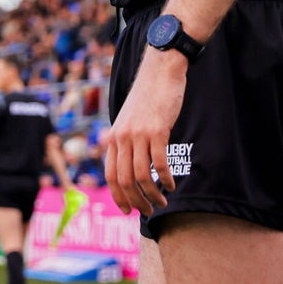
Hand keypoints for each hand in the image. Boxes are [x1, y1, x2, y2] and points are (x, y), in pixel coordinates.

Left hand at [105, 49, 185, 214]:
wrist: (160, 72)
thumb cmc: (147, 97)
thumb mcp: (127, 118)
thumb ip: (122, 139)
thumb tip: (120, 160)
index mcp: (113, 137)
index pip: (110, 176)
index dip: (118, 197)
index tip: (127, 211)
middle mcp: (122, 137)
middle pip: (124, 180)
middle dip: (136, 201)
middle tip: (149, 211)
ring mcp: (139, 134)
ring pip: (141, 176)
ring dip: (152, 194)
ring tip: (162, 201)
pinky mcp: (157, 130)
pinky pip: (159, 163)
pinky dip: (165, 179)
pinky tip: (171, 185)